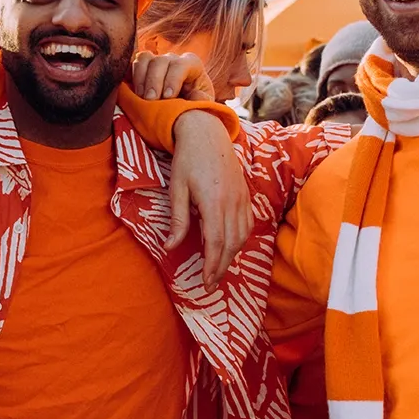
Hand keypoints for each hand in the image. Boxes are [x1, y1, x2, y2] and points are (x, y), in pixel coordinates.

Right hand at [131, 51, 215, 101]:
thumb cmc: (195, 102)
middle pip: (160, 61)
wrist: (182, 107)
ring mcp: (155, 61)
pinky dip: (130, 76)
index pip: (181, 64)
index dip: (173, 79)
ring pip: (144, 59)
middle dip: (154, 81)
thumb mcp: (203, 103)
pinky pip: (133, 64)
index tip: (168, 97)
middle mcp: (172, 59)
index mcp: (191, 63)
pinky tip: (131, 92)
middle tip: (151, 100)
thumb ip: (202, 99)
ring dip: (140, 79)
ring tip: (141, 98)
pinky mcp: (142, 68)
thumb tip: (195, 96)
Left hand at [167, 110, 250, 287]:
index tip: (206, 282)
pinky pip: (248, 225)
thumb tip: (170, 247)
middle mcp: (232, 203)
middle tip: (211, 285)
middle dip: (222, 268)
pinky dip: (241, 241)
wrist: (207, 134)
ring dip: (232, 257)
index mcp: (214, 202)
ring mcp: (242, 199)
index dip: (212, 266)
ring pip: (242, 237)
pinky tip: (231, 249)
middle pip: (231, 244)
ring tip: (220, 271)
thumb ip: (178, 219)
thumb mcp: (177, 189)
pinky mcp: (246, 196)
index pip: (216, 243)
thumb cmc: (188, 159)